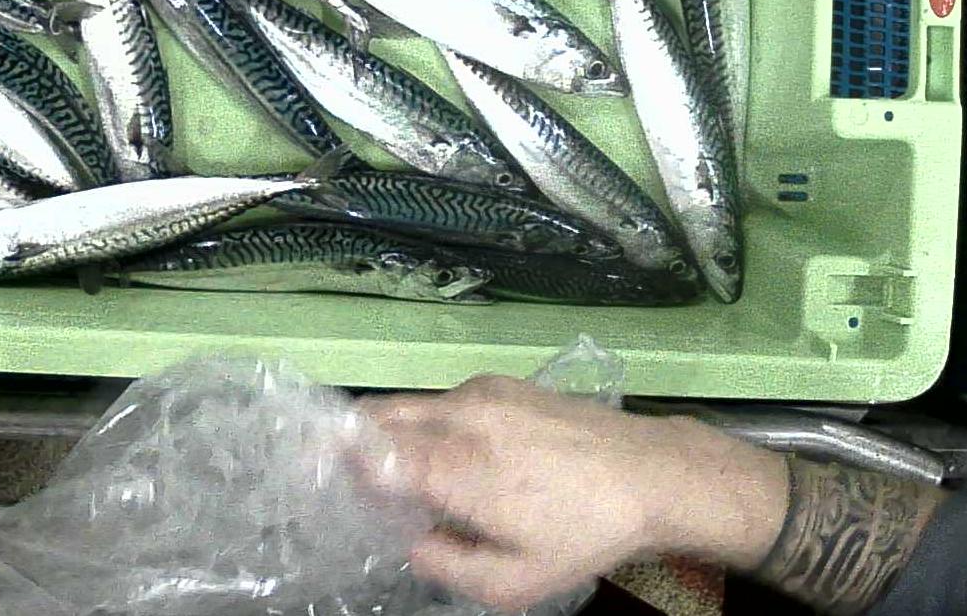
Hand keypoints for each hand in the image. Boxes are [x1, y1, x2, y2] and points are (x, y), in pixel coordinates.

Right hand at [360, 375, 788, 610]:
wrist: (652, 474)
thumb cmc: (583, 533)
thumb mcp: (514, 583)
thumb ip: (446, 564)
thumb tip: (409, 541)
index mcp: (456, 467)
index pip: (370, 451)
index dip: (334, 460)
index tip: (315, 476)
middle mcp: (458, 417)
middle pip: (378, 416)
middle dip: (349, 441)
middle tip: (342, 475)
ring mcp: (480, 392)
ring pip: (409, 405)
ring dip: (390, 433)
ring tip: (400, 473)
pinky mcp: (501, 383)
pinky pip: (443, 400)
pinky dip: (428, 423)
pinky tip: (452, 455)